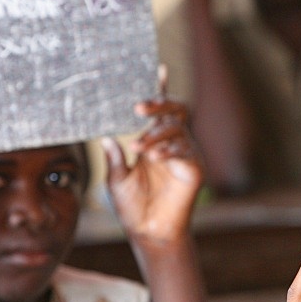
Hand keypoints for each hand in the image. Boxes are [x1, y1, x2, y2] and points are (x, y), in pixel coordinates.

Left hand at [103, 67, 202, 244]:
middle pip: (175, 112)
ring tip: (139, 147)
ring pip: (178, 130)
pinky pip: (186, 151)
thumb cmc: (132, 207)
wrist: (148, 233)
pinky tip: (156, 157)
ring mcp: (186, 155)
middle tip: (139, 108)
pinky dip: (170, 151)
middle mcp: (172, 144)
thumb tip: (106, 137)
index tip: (158, 68)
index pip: (158, 112)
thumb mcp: (116, 180)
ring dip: (157, 135)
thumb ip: (113, 158)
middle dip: (160, 104)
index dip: (160, 90)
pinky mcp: (195, 170)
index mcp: (153, 141)